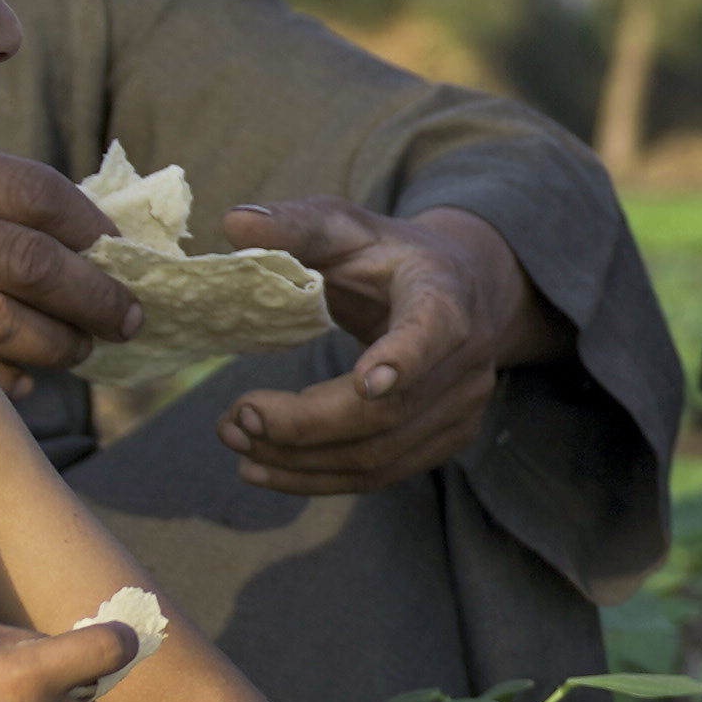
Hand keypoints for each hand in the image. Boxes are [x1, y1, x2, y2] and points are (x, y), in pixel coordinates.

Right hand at [0, 146, 141, 388]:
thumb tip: (96, 239)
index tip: (122, 249)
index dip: (92, 226)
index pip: (36, 195)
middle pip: (29, 263)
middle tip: (129, 315)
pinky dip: (2, 377)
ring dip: (57, 341)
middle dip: (95, 295)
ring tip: (82, 345)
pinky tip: (22, 376)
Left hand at [206, 199, 561, 495]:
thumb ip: (294, 225)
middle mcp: (468, 359)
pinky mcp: (449, 439)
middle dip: (305, 425)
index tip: (366, 381)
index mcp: (445, 295)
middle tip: (235, 419)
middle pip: (388, 413)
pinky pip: (383, 474)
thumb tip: (233, 222)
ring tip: (236, 442)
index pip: (435, 329)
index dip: (404, 357)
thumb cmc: (388, 255)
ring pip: (381, 457)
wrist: (459, 288)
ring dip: (300, 461)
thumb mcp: (345, 227)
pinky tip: (267, 468)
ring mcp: (463, 407)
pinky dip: (319, 479)